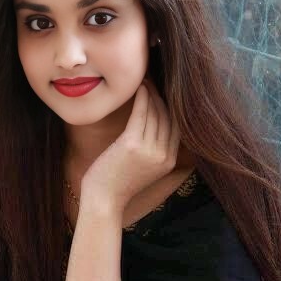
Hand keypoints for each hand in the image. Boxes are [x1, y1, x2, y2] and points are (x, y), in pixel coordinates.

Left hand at [80, 77, 180, 213]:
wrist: (104, 200)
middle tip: (156, 81)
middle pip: (169, 117)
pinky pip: (142, 114)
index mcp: (169, 162)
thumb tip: (154, 125)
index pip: (177, 127)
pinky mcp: (133, 144)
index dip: (172, 107)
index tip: (164, 93)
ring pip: (156, 113)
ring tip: (146, 80)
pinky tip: (140, 88)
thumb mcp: (144, 168)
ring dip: (152, 93)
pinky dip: (142, 98)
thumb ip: (153, 150)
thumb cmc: (117, 183)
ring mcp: (150, 150)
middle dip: (163, 96)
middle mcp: (164, 155)